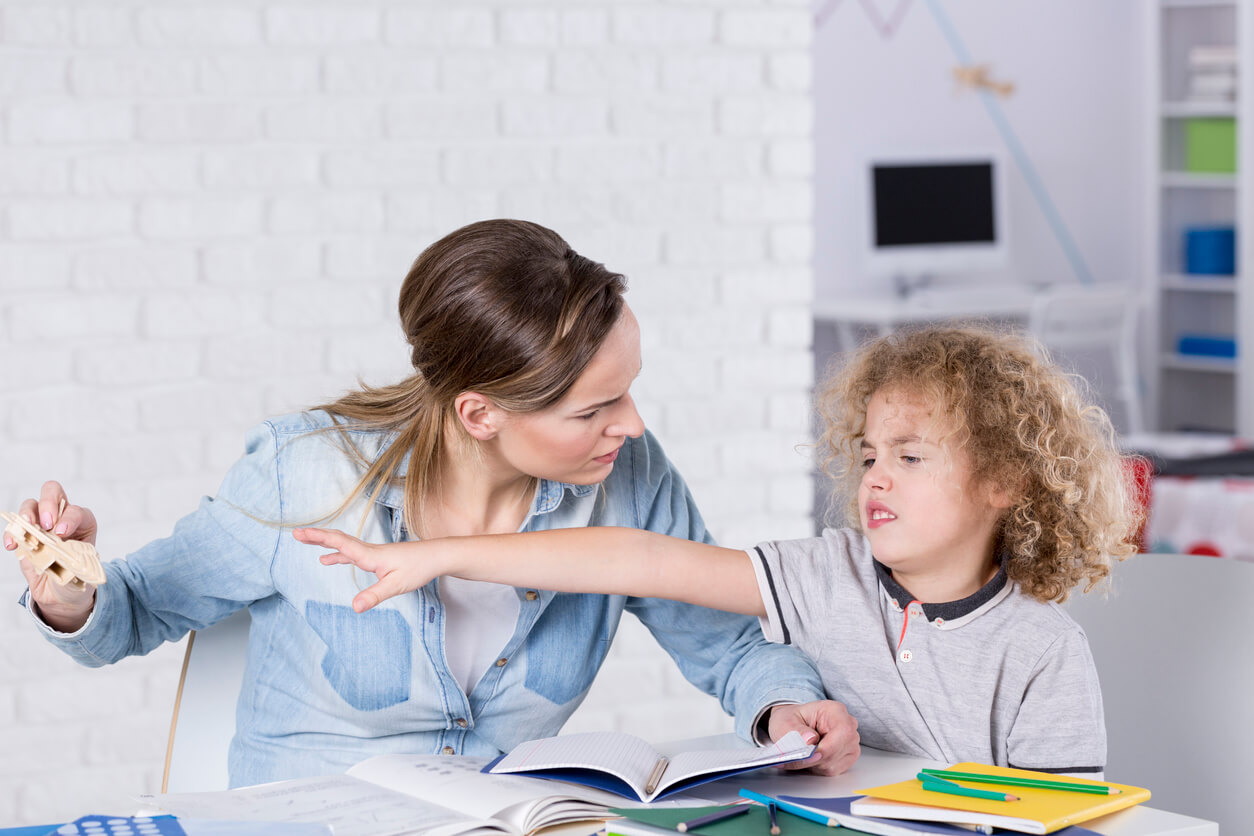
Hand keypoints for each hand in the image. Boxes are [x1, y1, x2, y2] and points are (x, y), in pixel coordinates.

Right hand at [3, 481, 98, 631]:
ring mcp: (41, 525)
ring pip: (31, 504)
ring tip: (27, 526)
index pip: (77, 511)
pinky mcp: (25, 535)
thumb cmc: (77, 580)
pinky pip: (14, 526)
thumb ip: (73, 564)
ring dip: (27, 513)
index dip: (69, 518)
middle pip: (54, 493)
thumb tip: (63, 558)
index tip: (61, 533)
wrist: (61, 595)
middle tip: (45, 523)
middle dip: (48, 503)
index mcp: (83, 524)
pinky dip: (11, 532)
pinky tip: (12, 545)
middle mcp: (62, 518)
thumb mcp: (82, 574)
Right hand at [293, 527, 436, 612]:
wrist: (437, 556)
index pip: (339, 544)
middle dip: (316, 537)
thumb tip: (354, 607)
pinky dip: (338, 556)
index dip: (318, 538)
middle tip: (296, 534)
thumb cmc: (419, 568)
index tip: (299, 533)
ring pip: (344, 546)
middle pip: (338, 540)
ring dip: (325, 543)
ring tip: (306, 542)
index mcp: (370, 555)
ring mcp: (373, 553)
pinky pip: (352, 554)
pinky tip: (329, 561)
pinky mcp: (378, 558)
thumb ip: (374, 596)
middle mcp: (369, 551)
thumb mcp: (396, 586)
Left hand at [768, 700, 859, 775]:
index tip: (809, 755)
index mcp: (834, 711)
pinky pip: (833, 770)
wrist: (790, 727)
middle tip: (796, 757)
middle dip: (815, 758)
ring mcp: (849, 743)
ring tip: (802, 753)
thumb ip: (797, 731)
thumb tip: (810, 740)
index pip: (843, 731)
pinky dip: (818, 768)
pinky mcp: (847, 757)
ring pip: (834, 763)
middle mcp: (847, 725)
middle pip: (839, 750)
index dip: (828, 747)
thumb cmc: (791, 720)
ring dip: (814, 764)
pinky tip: (810, 757)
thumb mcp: (785, 722)